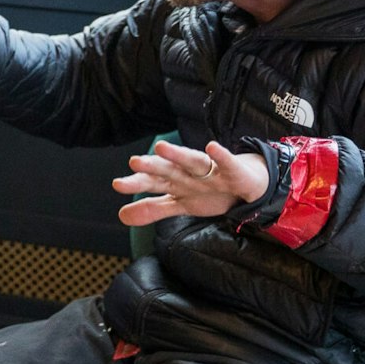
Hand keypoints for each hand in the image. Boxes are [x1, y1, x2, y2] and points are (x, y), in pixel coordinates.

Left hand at [112, 140, 269, 225]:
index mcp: (176, 181)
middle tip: (134, 162)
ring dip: (178, 154)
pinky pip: (227, 163)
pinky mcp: (233, 171)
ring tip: (162, 147)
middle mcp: (189, 173)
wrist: (246, 186)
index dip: (136, 183)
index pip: (153, 181)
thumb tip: (121, 216)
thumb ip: (153, 209)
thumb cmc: (209, 191)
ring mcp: (211, 171)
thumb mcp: (180, 204)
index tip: (118, 184)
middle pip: (168, 169)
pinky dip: (221, 156)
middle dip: (152, 166)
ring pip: (192, 161)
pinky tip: (212, 147)